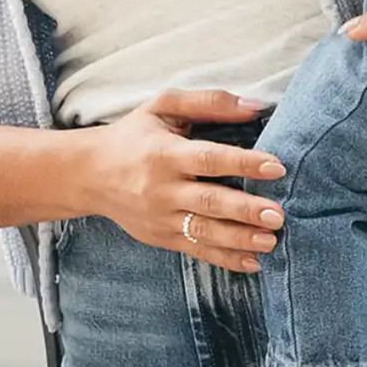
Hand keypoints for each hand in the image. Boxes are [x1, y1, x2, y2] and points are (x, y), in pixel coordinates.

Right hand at [76, 88, 287, 273]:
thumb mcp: (163, 107)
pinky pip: (196, 250)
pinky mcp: (161, 237)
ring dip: (239, 239)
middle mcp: (162, 188)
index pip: (209, 159)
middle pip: (209, 200)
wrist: (89, 174)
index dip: (244, 162)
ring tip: (271, 241)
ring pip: (203, 231)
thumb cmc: (133, 136)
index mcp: (165, 153)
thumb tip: (255, 106)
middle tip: (277, 215)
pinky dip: (225, 259)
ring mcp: (160, 217)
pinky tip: (253, 263)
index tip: (276, 166)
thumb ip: (209, 103)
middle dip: (245, 210)